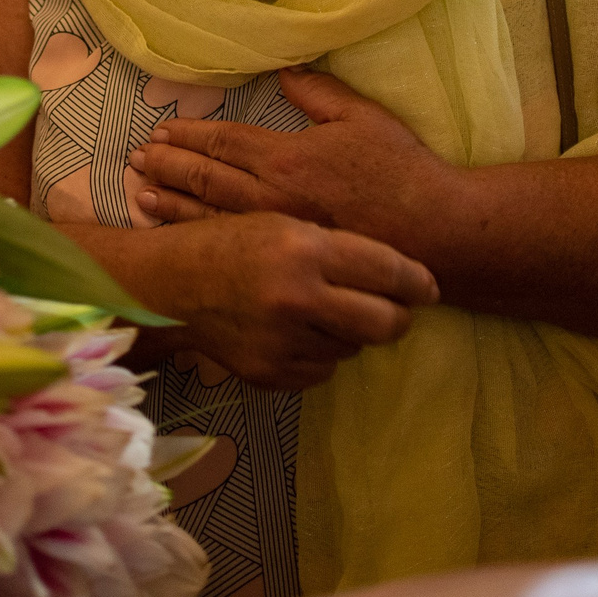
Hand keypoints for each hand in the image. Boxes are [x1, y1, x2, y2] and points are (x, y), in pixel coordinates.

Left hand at [130, 69, 459, 250]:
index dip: (189, 137)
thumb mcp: (361, 116)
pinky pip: (232, 247)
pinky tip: (179, 236)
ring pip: (210, 216)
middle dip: (167, 167)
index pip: (224, 143)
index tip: (161, 132)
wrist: (433, 231)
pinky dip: (199, 238)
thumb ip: (317, 92)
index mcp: (286, 157)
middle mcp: (271, 197)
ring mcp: (276, 233)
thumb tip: (284, 70)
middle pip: (206, 179)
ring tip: (141, 195)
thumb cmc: (401, 170)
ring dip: (171, 203)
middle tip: (137, 160)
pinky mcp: (287, 258)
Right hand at [157, 212, 436, 389]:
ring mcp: (283, 341)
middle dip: (399, 317)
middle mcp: (298, 298)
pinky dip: (319, 351)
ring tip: (326, 310)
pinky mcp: (271, 373)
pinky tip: (298, 330)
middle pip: (385, 323)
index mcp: (304, 249)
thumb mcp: (286, 224)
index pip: (386, 270)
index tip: (428, 287)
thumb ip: (338, 247)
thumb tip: (398, 276)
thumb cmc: (233, 242)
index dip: (416, 281)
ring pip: (354, 347)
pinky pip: (322, 369)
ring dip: (351, 331)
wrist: (169, 284)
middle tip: (396, 309)